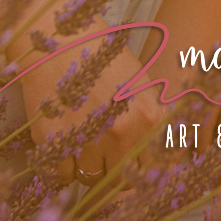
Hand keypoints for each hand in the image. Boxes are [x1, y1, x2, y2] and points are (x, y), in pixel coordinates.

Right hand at [21, 36, 163, 180]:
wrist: (57, 39)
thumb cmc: (101, 56)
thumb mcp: (139, 82)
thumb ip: (153, 120)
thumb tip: (165, 156)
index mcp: (149, 116)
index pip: (155, 169)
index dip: (142, 170)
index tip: (132, 168)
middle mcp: (123, 132)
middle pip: (120, 181)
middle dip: (112, 171)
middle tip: (103, 153)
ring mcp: (89, 139)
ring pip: (90, 179)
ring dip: (86, 167)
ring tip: (81, 139)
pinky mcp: (55, 142)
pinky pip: (61, 175)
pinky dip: (60, 165)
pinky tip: (62, 140)